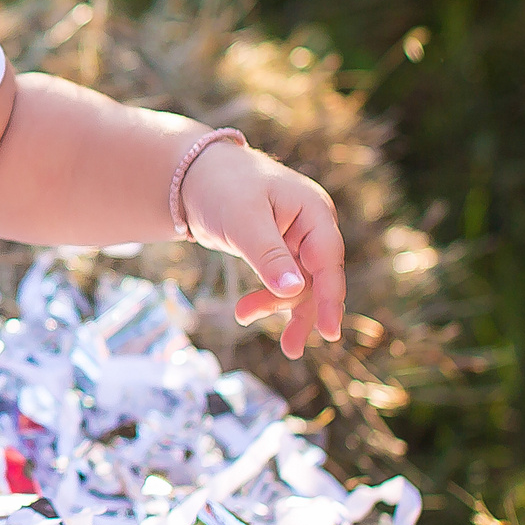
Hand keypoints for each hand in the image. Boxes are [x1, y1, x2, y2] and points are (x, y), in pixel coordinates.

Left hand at [181, 142, 345, 355]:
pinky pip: (282, 283)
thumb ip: (269, 256)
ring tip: (242, 316)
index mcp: (314, 211)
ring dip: (276, 305)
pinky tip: (244, 312)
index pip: (329, 260)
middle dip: (300, 311)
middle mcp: (311, 227)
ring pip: (299, 286)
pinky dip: (266, 298)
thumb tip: (294, 290)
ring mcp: (296, 241)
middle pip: (317, 279)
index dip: (331, 298)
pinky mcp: (277, 252)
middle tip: (290, 349)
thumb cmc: (221, 186)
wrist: (192, 175)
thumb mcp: (243, 220)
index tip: (330, 332)